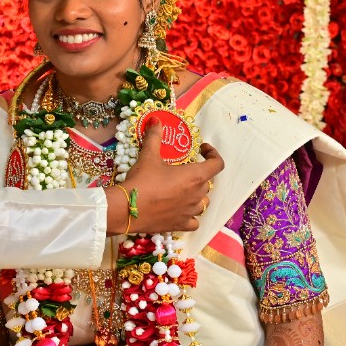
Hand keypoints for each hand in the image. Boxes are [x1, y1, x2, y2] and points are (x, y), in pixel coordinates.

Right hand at [105, 120, 222, 233]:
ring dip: (196, 195)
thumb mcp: (148, 156)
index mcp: (195, 176)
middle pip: (207, 182)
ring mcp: (191, 212)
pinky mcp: (181, 225)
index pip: (217, 164)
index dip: (213, 154)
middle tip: (182, 170)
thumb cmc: (142, 181)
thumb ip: (155, 137)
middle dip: (198, 175)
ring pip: (203, 202)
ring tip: (183, 190)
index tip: (202, 150)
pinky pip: (194, 221)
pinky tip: (181, 211)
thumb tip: (155, 120)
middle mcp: (197, 194)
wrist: (127, 209)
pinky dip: (191, 215)